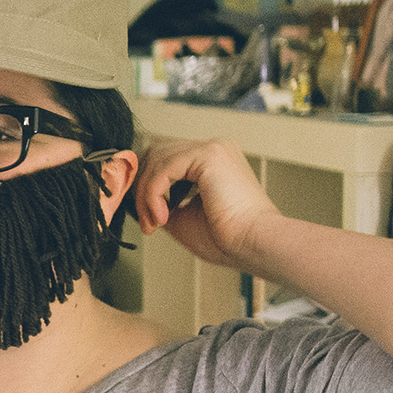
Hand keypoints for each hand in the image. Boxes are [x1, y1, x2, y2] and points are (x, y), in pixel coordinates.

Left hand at [131, 138, 281, 269]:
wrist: (252, 244)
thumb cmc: (226, 239)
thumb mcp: (182, 217)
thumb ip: (161, 201)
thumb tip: (139, 199)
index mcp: (211, 162)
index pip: (164, 158)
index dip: (146, 185)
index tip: (146, 219)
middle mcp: (213, 149)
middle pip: (156, 152)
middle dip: (141, 186)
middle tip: (145, 220)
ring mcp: (213, 148)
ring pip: (157, 158)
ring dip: (146, 194)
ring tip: (154, 222)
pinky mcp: (209, 154)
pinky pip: (165, 167)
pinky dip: (154, 192)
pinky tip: (162, 215)